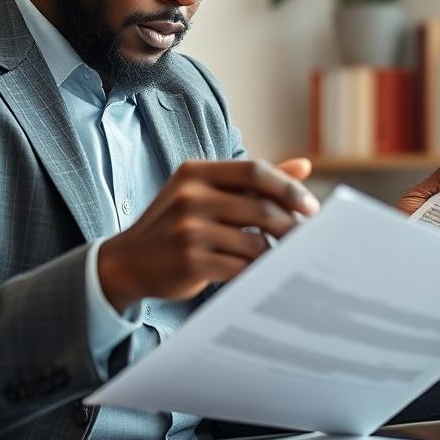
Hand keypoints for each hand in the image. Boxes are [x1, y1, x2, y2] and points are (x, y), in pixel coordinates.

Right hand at [97, 158, 316, 310]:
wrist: (127, 262)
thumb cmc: (176, 225)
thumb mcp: (205, 193)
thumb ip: (252, 182)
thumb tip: (304, 165)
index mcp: (196, 173)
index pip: (254, 171)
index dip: (288, 188)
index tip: (311, 207)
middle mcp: (190, 197)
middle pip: (260, 208)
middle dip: (292, 226)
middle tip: (309, 240)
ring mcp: (188, 230)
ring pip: (255, 242)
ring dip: (277, 253)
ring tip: (287, 259)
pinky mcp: (189, 261)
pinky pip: (240, 268)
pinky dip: (258, 272)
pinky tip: (264, 274)